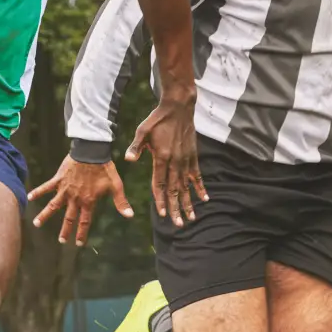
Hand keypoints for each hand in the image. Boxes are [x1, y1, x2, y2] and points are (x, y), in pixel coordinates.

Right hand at [28, 157, 130, 246]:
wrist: (91, 152)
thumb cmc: (105, 169)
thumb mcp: (115, 186)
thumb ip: (121, 202)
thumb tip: (130, 216)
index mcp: (88, 201)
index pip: (85, 221)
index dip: (82, 233)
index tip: (78, 243)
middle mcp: (75, 198)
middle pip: (68, 217)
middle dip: (65, 230)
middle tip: (61, 240)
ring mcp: (65, 189)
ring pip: (53, 205)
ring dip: (45, 215)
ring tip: (36, 224)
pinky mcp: (59, 179)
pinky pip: (46, 187)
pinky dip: (38, 191)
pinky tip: (29, 197)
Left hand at [128, 93, 205, 226]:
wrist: (178, 107)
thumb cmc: (157, 119)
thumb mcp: (142, 131)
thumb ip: (136, 147)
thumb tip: (127, 159)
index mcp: (161, 156)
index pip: (160, 183)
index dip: (161, 200)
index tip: (162, 214)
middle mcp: (175, 161)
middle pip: (175, 189)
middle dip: (176, 208)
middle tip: (179, 224)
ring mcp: (186, 159)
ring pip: (186, 186)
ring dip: (189, 202)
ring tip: (191, 217)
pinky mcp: (193, 155)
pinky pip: (197, 175)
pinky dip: (200, 187)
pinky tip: (204, 198)